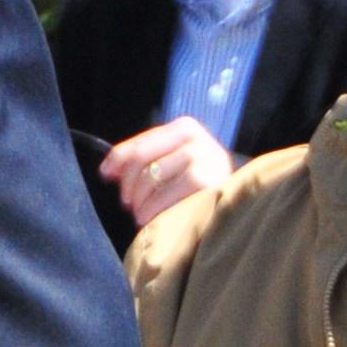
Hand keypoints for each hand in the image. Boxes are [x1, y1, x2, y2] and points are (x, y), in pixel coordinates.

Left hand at [102, 116, 235, 229]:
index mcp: (186, 128)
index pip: (141, 142)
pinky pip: (165, 195)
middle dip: (128, 184)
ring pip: (151, 176)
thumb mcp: (174, 166)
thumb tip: (107, 170)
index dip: (118, 159)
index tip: (106, 175)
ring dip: (139, 200)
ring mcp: (203, 158)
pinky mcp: (206, 182)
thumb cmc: (201, 189)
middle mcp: (196, 138)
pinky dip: (153, 209)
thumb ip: (145, 161)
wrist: (240, 208)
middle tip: (127, 203)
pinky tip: (151, 219)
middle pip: (142, 158)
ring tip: (140, 214)